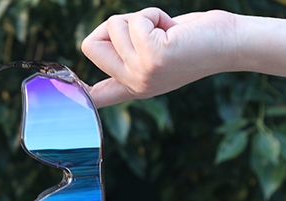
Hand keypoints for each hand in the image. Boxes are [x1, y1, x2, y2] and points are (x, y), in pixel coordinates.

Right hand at [82, 8, 238, 107]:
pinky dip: (152, 14)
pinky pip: (133, 21)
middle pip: (90, 44)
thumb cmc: (196, 41)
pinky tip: (173, 29)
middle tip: (149, 30)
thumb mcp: (155, 53)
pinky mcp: (152, 59)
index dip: (72, 95)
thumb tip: (97, 55)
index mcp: (134, 86)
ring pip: (112, 27)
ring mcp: (141, 75)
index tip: (54, 101)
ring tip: (167, 31)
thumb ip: (126, 56)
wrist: (231, 43)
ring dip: (140, 17)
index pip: (96, 97)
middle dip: (116, 25)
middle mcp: (135, 86)